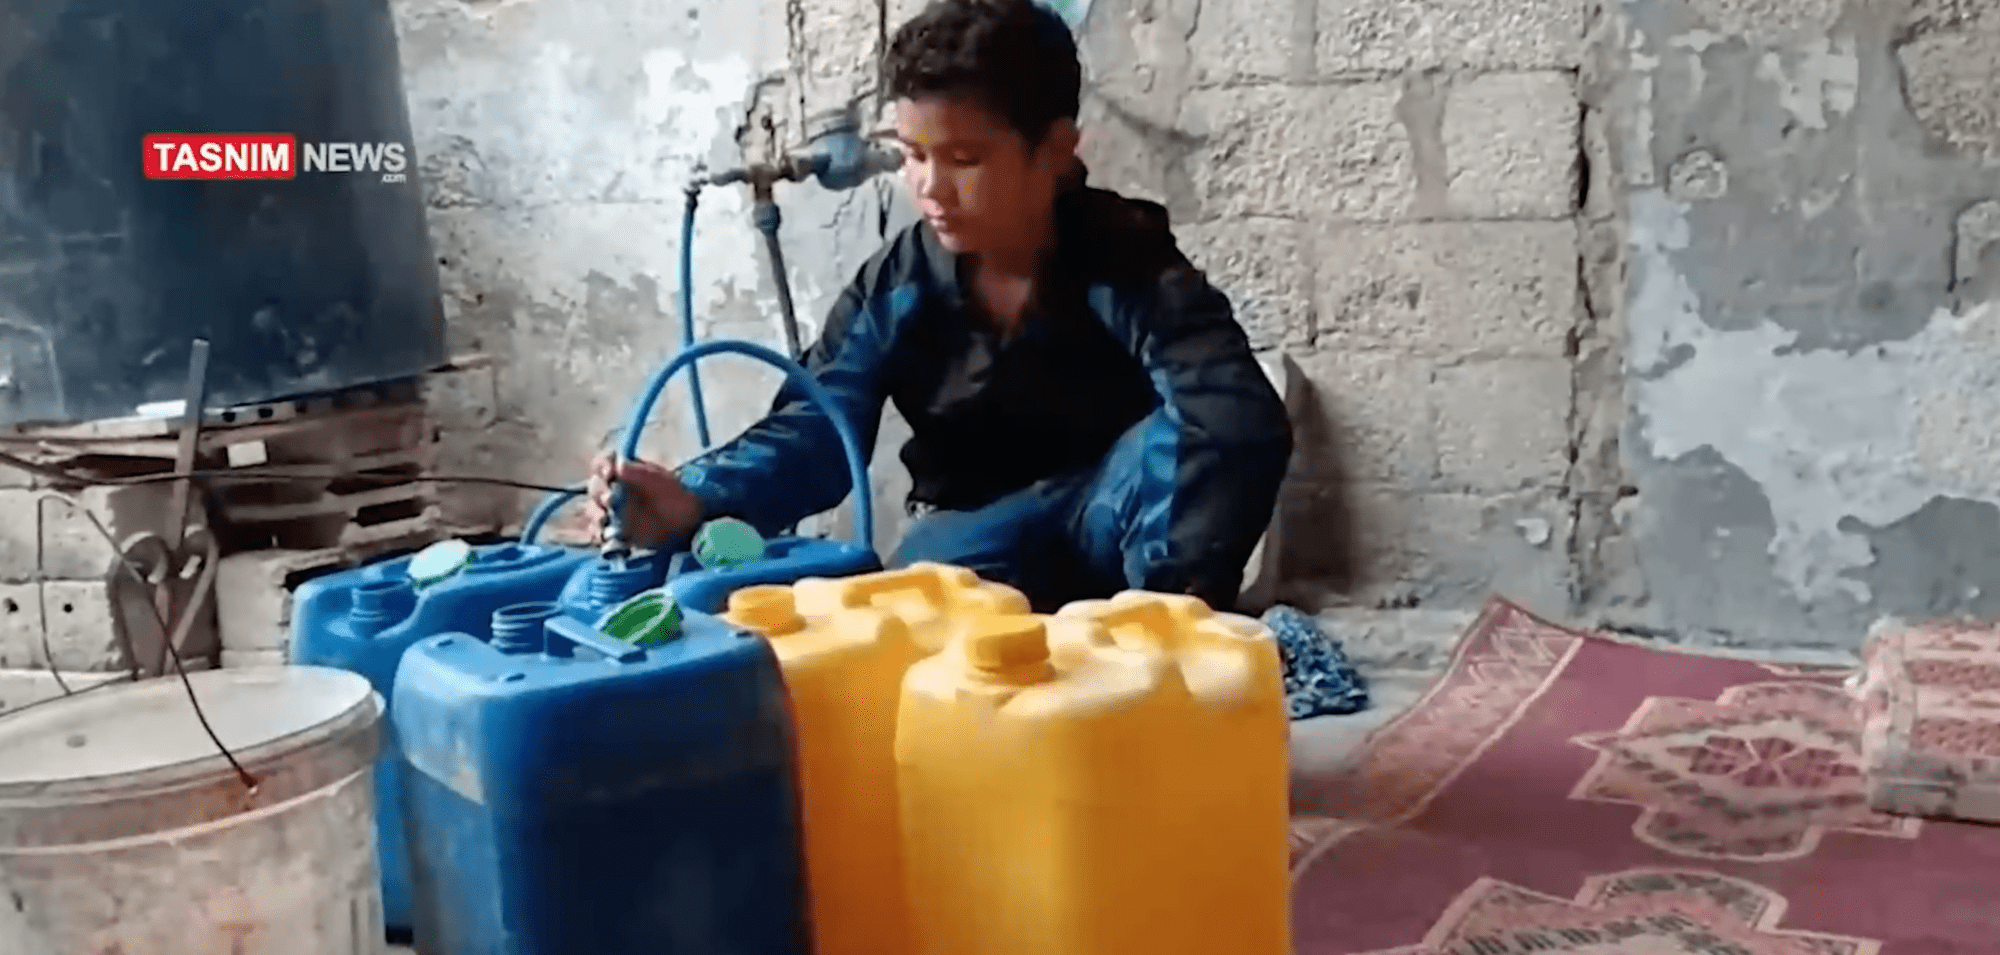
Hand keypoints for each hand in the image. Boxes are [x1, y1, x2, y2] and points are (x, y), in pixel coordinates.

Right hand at [582, 451, 704, 549]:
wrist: (688, 525)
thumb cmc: (675, 497)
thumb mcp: (659, 480)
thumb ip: (638, 472)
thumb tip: (616, 465)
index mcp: (624, 473)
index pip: (602, 464)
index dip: (601, 467)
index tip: (608, 474)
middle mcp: (614, 490)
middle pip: (594, 488)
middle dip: (598, 493)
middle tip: (609, 501)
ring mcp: (612, 512)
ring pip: (591, 511)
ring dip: (594, 514)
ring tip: (604, 520)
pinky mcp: (614, 533)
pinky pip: (596, 533)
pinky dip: (595, 533)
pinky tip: (603, 534)